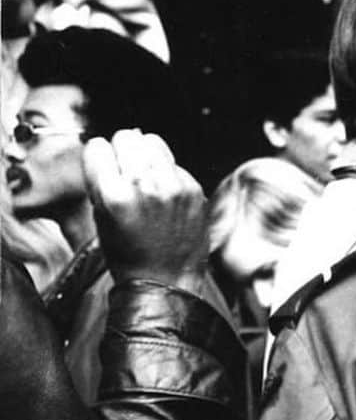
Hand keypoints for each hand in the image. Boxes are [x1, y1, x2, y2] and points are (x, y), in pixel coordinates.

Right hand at [84, 129, 208, 292]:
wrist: (167, 282)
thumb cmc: (130, 256)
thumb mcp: (101, 218)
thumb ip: (101, 181)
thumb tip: (107, 150)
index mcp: (114, 194)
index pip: (98, 146)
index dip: (99, 158)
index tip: (104, 169)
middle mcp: (145, 185)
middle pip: (126, 137)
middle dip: (122, 152)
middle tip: (125, 173)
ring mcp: (173, 186)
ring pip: (152, 142)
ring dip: (146, 156)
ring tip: (145, 180)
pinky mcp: (193, 189)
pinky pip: (174, 163)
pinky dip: (167, 173)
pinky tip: (165, 196)